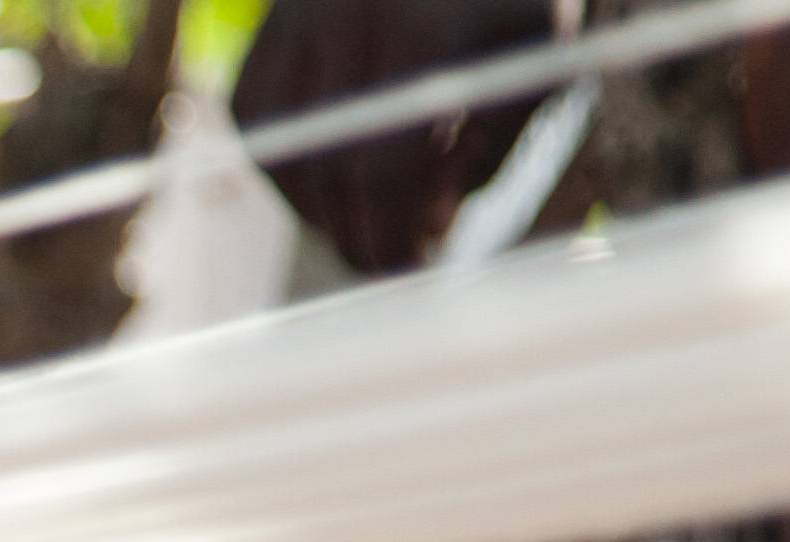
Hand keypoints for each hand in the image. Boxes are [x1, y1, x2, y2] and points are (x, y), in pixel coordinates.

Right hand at [227, 0, 555, 278]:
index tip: (409, 268)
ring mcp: (299, 12)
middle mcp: (348, 12)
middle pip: (326, 170)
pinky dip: (287, 162)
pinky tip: (333, 167)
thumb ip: (489, 152)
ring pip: (280, 152)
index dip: (390, 237)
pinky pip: (256, 121)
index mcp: (431, 25)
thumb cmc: (511, 2)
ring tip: (369, 207)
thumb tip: (424, 226)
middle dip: (355, 233)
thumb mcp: (534, 69)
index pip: (383, 168)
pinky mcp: (272, 19)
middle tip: (387, 256)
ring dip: (319, 206)